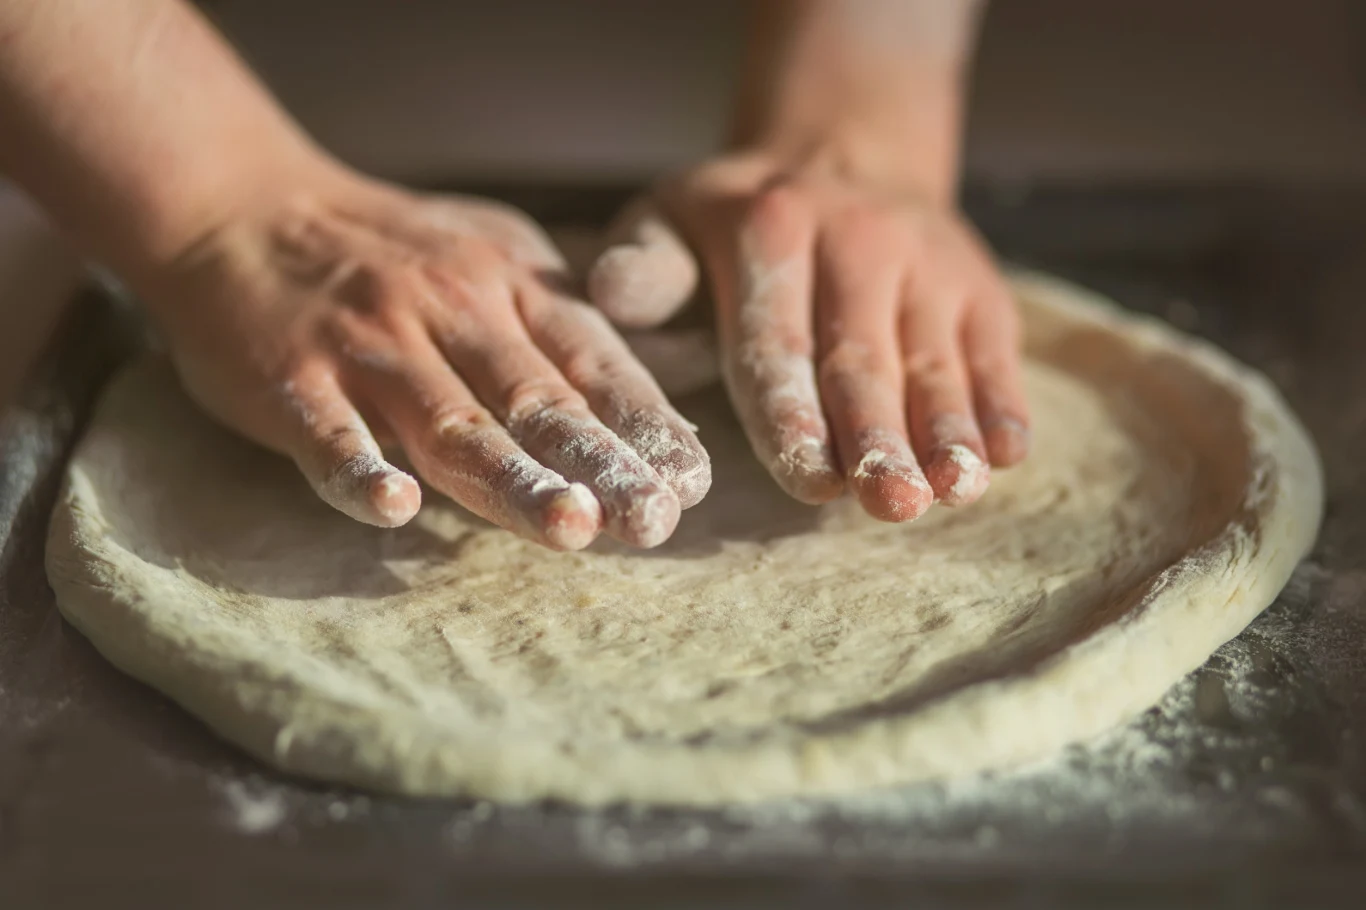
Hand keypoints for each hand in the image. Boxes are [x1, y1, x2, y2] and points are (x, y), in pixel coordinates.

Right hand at [135, 166, 709, 549]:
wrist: (240, 206)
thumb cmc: (389, 251)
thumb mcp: (493, 253)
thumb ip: (561, 320)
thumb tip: (653, 395)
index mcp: (510, 287)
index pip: (593, 361)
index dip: (644, 423)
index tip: (690, 482)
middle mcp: (451, 311)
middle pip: (537, 400)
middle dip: (601, 465)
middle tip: (654, 521)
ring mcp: (371, 346)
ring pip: (451, 423)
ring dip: (512, 479)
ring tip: (570, 529)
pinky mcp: (292, 378)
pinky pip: (329, 432)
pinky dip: (360, 469)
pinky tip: (394, 509)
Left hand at [587, 148, 1028, 521]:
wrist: (846, 155)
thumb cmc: (739, 222)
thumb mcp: (671, 219)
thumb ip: (644, 266)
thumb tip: (607, 293)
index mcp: (769, 232)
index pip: (778, 341)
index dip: (795, 414)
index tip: (809, 478)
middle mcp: (857, 241)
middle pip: (865, 360)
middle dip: (878, 438)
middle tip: (889, 503)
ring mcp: (928, 262)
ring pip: (935, 362)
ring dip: (947, 431)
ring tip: (954, 490)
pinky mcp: (980, 284)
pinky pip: (993, 351)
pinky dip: (1001, 404)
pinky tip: (1005, 458)